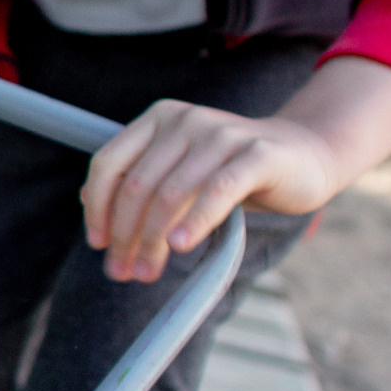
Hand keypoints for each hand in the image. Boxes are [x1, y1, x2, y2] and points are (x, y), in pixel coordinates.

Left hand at [83, 58, 390, 282]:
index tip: (98, 243)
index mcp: (159, 119)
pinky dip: (195, 221)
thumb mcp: (180, 169)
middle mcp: (186, 120)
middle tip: (123, 271)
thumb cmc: (233, 169)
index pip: (109, 163)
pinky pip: (217, 191)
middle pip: (138, 185)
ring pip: (171, 194)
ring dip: (152, 240)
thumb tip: (85, 201)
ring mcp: (222, 134)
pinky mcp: (258, 154)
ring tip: (148, 270)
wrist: (305, 154)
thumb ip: (140, 178)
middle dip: (125, 235)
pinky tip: (180, 246)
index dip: (97, 207)